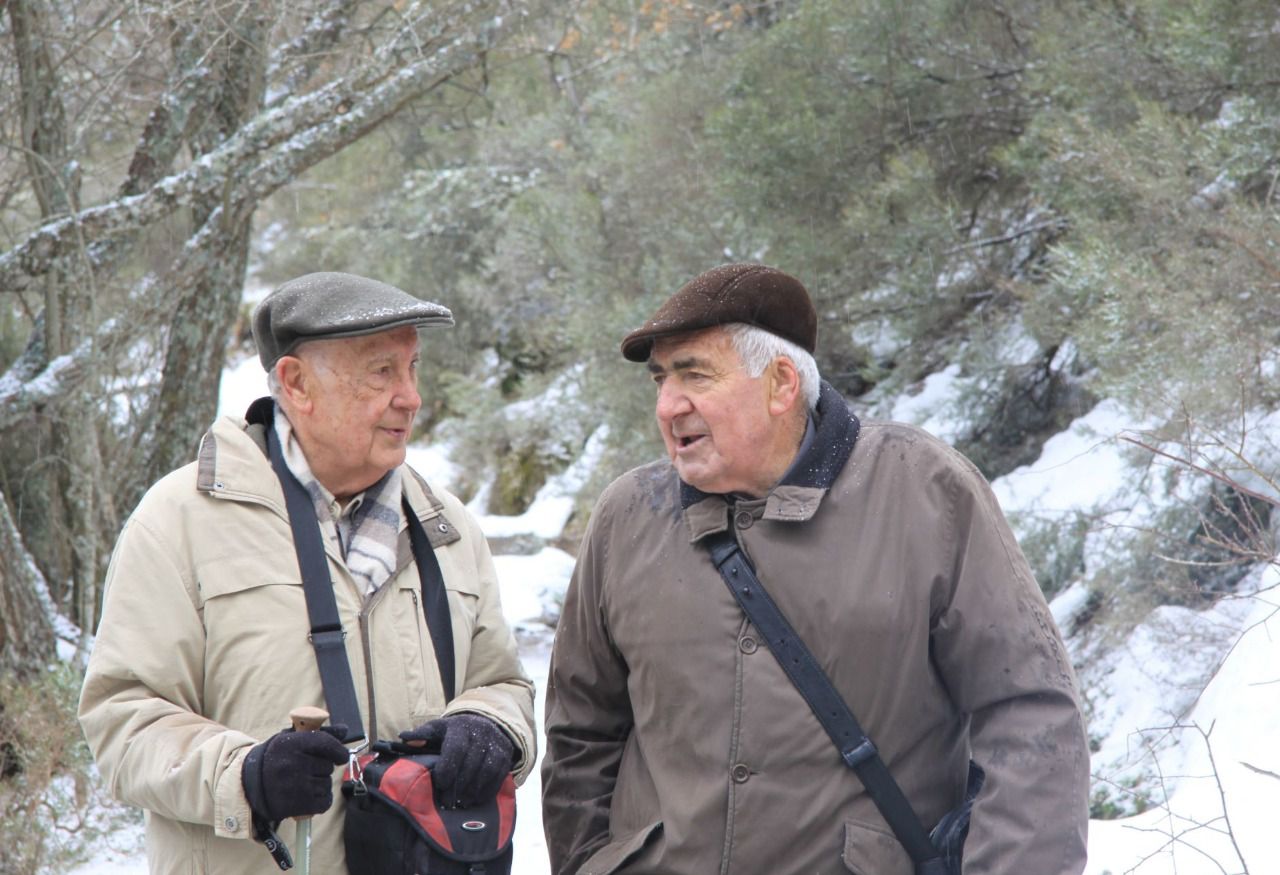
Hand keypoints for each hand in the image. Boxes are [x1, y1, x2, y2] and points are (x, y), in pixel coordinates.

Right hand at [241, 724, 348, 825]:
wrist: (248, 785)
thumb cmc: (276, 758)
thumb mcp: (291, 739)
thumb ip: (319, 733)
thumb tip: (345, 730)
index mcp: (291, 743)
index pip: (325, 743)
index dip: (338, 750)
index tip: (341, 756)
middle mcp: (293, 764)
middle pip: (328, 766)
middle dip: (322, 768)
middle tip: (307, 769)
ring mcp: (295, 786)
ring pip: (327, 784)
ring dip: (321, 784)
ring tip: (303, 783)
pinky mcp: (297, 805)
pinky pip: (325, 802)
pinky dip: (322, 800)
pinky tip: (309, 796)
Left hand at [400, 714, 514, 807]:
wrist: (485, 722)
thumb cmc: (455, 731)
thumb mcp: (438, 729)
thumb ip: (422, 735)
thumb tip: (405, 738)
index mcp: (461, 727)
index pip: (456, 748)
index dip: (448, 768)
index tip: (440, 783)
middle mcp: (481, 732)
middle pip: (471, 763)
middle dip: (459, 785)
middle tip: (448, 801)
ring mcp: (496, 743)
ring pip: (487, 770)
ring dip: (474, 790)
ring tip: (462, 803)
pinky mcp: (506, 755)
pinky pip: (499, 775)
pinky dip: (488, 790)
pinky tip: (476, 799)